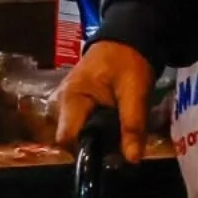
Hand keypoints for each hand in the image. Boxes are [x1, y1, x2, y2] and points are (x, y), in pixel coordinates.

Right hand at [55, 40, 155, 161]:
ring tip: (120, 143)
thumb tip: (132, 160)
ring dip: (98, 142)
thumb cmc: (128, 61)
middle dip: (94, 150)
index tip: (107, 160)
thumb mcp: (135, 92)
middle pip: (71, 139)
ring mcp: (68, 102)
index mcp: (72, 97)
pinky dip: (99, 133)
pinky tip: (115, 133)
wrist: (127, 37)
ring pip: (78, 134)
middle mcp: (63, 102)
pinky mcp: (78, 104)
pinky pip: (83, 126)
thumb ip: (132, 125)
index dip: (84, 153)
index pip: (65, 138)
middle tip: (120, 153)